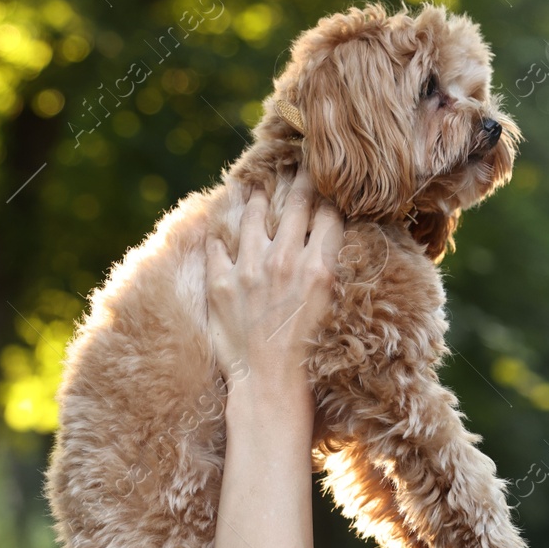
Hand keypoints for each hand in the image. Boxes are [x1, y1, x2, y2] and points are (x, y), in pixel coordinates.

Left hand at [206, 170, 343, 394]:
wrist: (269, 385)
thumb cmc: (308, 354)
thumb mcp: (331, 307)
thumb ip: (328, 268)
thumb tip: (329, 240)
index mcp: (320, 267)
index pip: (328, 213)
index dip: (330, 191)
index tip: (328, 177)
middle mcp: (285, 261)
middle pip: (295, 205)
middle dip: (300, 180)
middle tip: (299, 162)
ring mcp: (249, 270)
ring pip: (252, 216)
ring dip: (256, 199)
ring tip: (255, 188)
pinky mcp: (220, 284)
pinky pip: (217, 246)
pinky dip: (220, 237)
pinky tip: (220, 231)